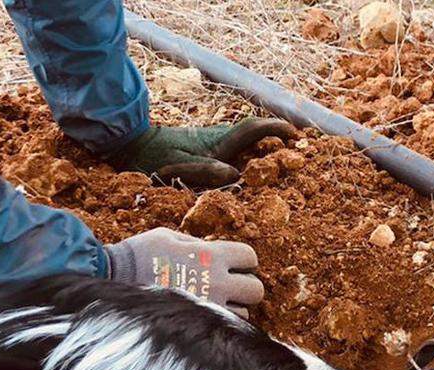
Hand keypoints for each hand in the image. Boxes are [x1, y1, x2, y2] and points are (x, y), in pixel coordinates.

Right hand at [105, 228, 263, 317]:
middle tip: (231, 288)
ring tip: (213, 305)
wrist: (114, 278)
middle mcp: (217, 281)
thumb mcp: (169, 236)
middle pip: (256, 290)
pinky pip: (223, 330)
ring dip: (234, 310)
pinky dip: (219, 326)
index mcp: (212, 254)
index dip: (245, 261)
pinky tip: (204, 319)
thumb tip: (211, 251)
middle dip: (247, 289)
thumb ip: (197, 244)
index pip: (250, 257)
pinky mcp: (198, 324)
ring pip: (244, 315)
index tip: (234, 265)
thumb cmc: (140, 254)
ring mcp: (209, 306)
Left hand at [110, 118, 295, 186]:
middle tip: (302, 150)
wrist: (132, 146)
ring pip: (247, 144)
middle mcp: (220, 141)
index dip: (276, 130)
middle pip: (256, 136)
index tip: (296, 135)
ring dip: (267, 149)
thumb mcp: (178, 166)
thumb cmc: (153, 157)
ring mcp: (214, 145)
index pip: (253, 129)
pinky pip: (237, 152)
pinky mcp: (208, 152)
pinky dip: (251, 157)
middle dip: (280, 140)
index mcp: (217, 143)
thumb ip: (205, 171)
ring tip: (287, 162)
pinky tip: (256, 172)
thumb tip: (234, 176)